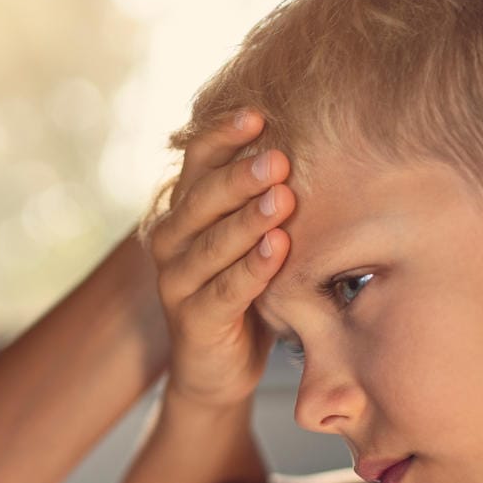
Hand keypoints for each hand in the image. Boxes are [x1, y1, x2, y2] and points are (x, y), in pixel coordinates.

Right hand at [142, 111, 293, 408]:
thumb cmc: (244, 290)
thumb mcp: (248, 236)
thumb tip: (311, 135)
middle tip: (279, 158)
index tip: (259, 114)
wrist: (218, 368)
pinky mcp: (193, 321)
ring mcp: (177, 282)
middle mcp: (172, 240)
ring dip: (248, 220)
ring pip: (212, 244)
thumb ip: (261, 195)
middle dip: (241, 176)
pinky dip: (251, 269)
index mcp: (184, 210)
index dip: (223, 135)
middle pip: (203, 198)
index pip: (197, 160)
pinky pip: (224, 290)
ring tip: (282, 197)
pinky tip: (278, 249)